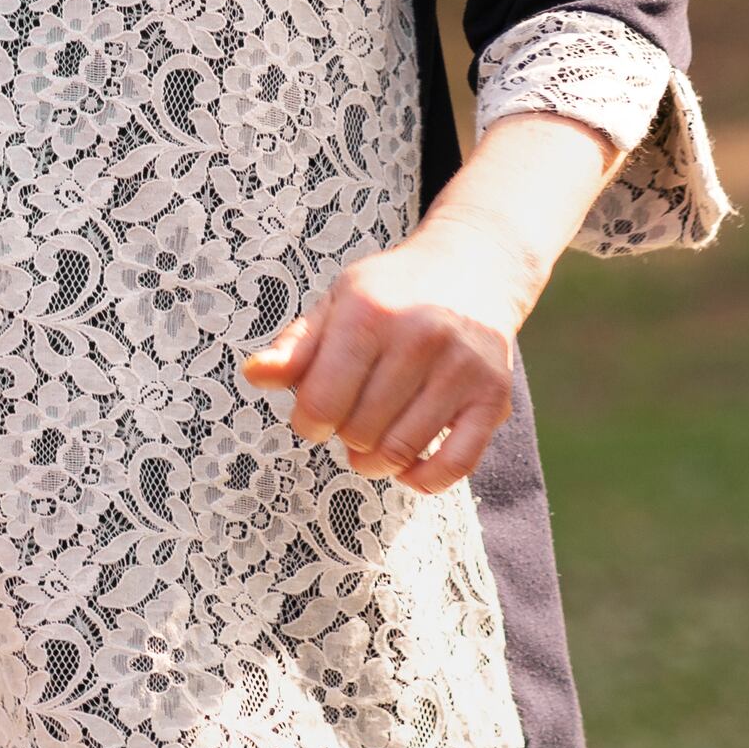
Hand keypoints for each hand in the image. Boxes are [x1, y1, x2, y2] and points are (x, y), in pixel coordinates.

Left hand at [240, 211, 555, 492]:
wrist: (474, 267)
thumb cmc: (393, 291)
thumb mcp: (339, 303)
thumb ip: (296, 346)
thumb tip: (254, 375)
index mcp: (370, 313)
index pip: (321, 403)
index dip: (307, 422)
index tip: (314, 415)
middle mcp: (420, 337)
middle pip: (359, 432)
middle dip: (344, 436)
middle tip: (350, 416)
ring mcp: (462, 369)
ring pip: (401, 452)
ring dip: (375, 461)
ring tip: (372, 440)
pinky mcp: (494, 396)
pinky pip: (456, 465)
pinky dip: (424, 480)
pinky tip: (408, 466)